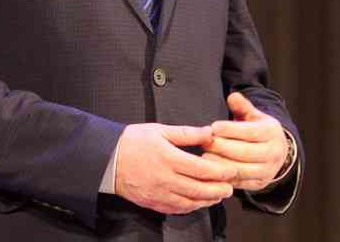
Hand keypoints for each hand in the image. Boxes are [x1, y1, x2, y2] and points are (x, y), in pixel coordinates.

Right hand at [115, 123, 235, 213]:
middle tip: (231, 187)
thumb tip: (209, 132)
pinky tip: (198, 202)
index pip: (202, 169)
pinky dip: (191, 207)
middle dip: (218, 189)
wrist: (107, 160)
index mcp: (169, 158)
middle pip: (199, 189)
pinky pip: (176, 209)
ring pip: (190, 202)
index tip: (232, 170)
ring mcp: (159, 194)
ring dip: (207, 200)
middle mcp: (166, 179)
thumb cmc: (133, 142)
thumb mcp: (160, 130)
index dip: (220, 171)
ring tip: (218, 195)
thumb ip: (187, 133)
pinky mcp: (153, 203)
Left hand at [201, 92, 288, 191]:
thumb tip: (232, 96)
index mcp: (271, 133)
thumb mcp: (254, 116)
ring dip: (221, 164)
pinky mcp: (259, 184)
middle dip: (222, 148)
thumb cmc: (258, 130)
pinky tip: (210, 171)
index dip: (230, 130)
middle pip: (244, 153)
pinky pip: (240, 184)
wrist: (277, 152)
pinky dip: (224, 178)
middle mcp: (273, 153)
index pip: (250, 132)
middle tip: (205, 143)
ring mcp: (267, 171)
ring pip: (241, 170)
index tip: (213, 127)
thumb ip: (242, 106)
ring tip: (204, 157)